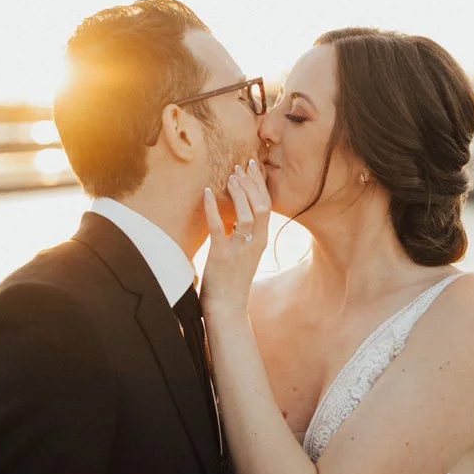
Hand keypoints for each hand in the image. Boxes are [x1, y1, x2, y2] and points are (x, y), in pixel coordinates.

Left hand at [201, 160, 271, 316]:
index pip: (267, 205)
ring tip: (230, 177)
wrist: (227, 307)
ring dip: (239, 193)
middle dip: (252, 183)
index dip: (260, 184)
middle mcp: (255, 243)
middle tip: (241, 166)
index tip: (253, 167)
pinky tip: (206, 193)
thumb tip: (237, 214)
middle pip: (261, 205)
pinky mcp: (221, 255)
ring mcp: (239, 249)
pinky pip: (218, 227)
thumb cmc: (233, 280)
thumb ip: (245, 234)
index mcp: (261, 240)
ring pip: (246, 214)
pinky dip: (212, 207)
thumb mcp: (246, 254)